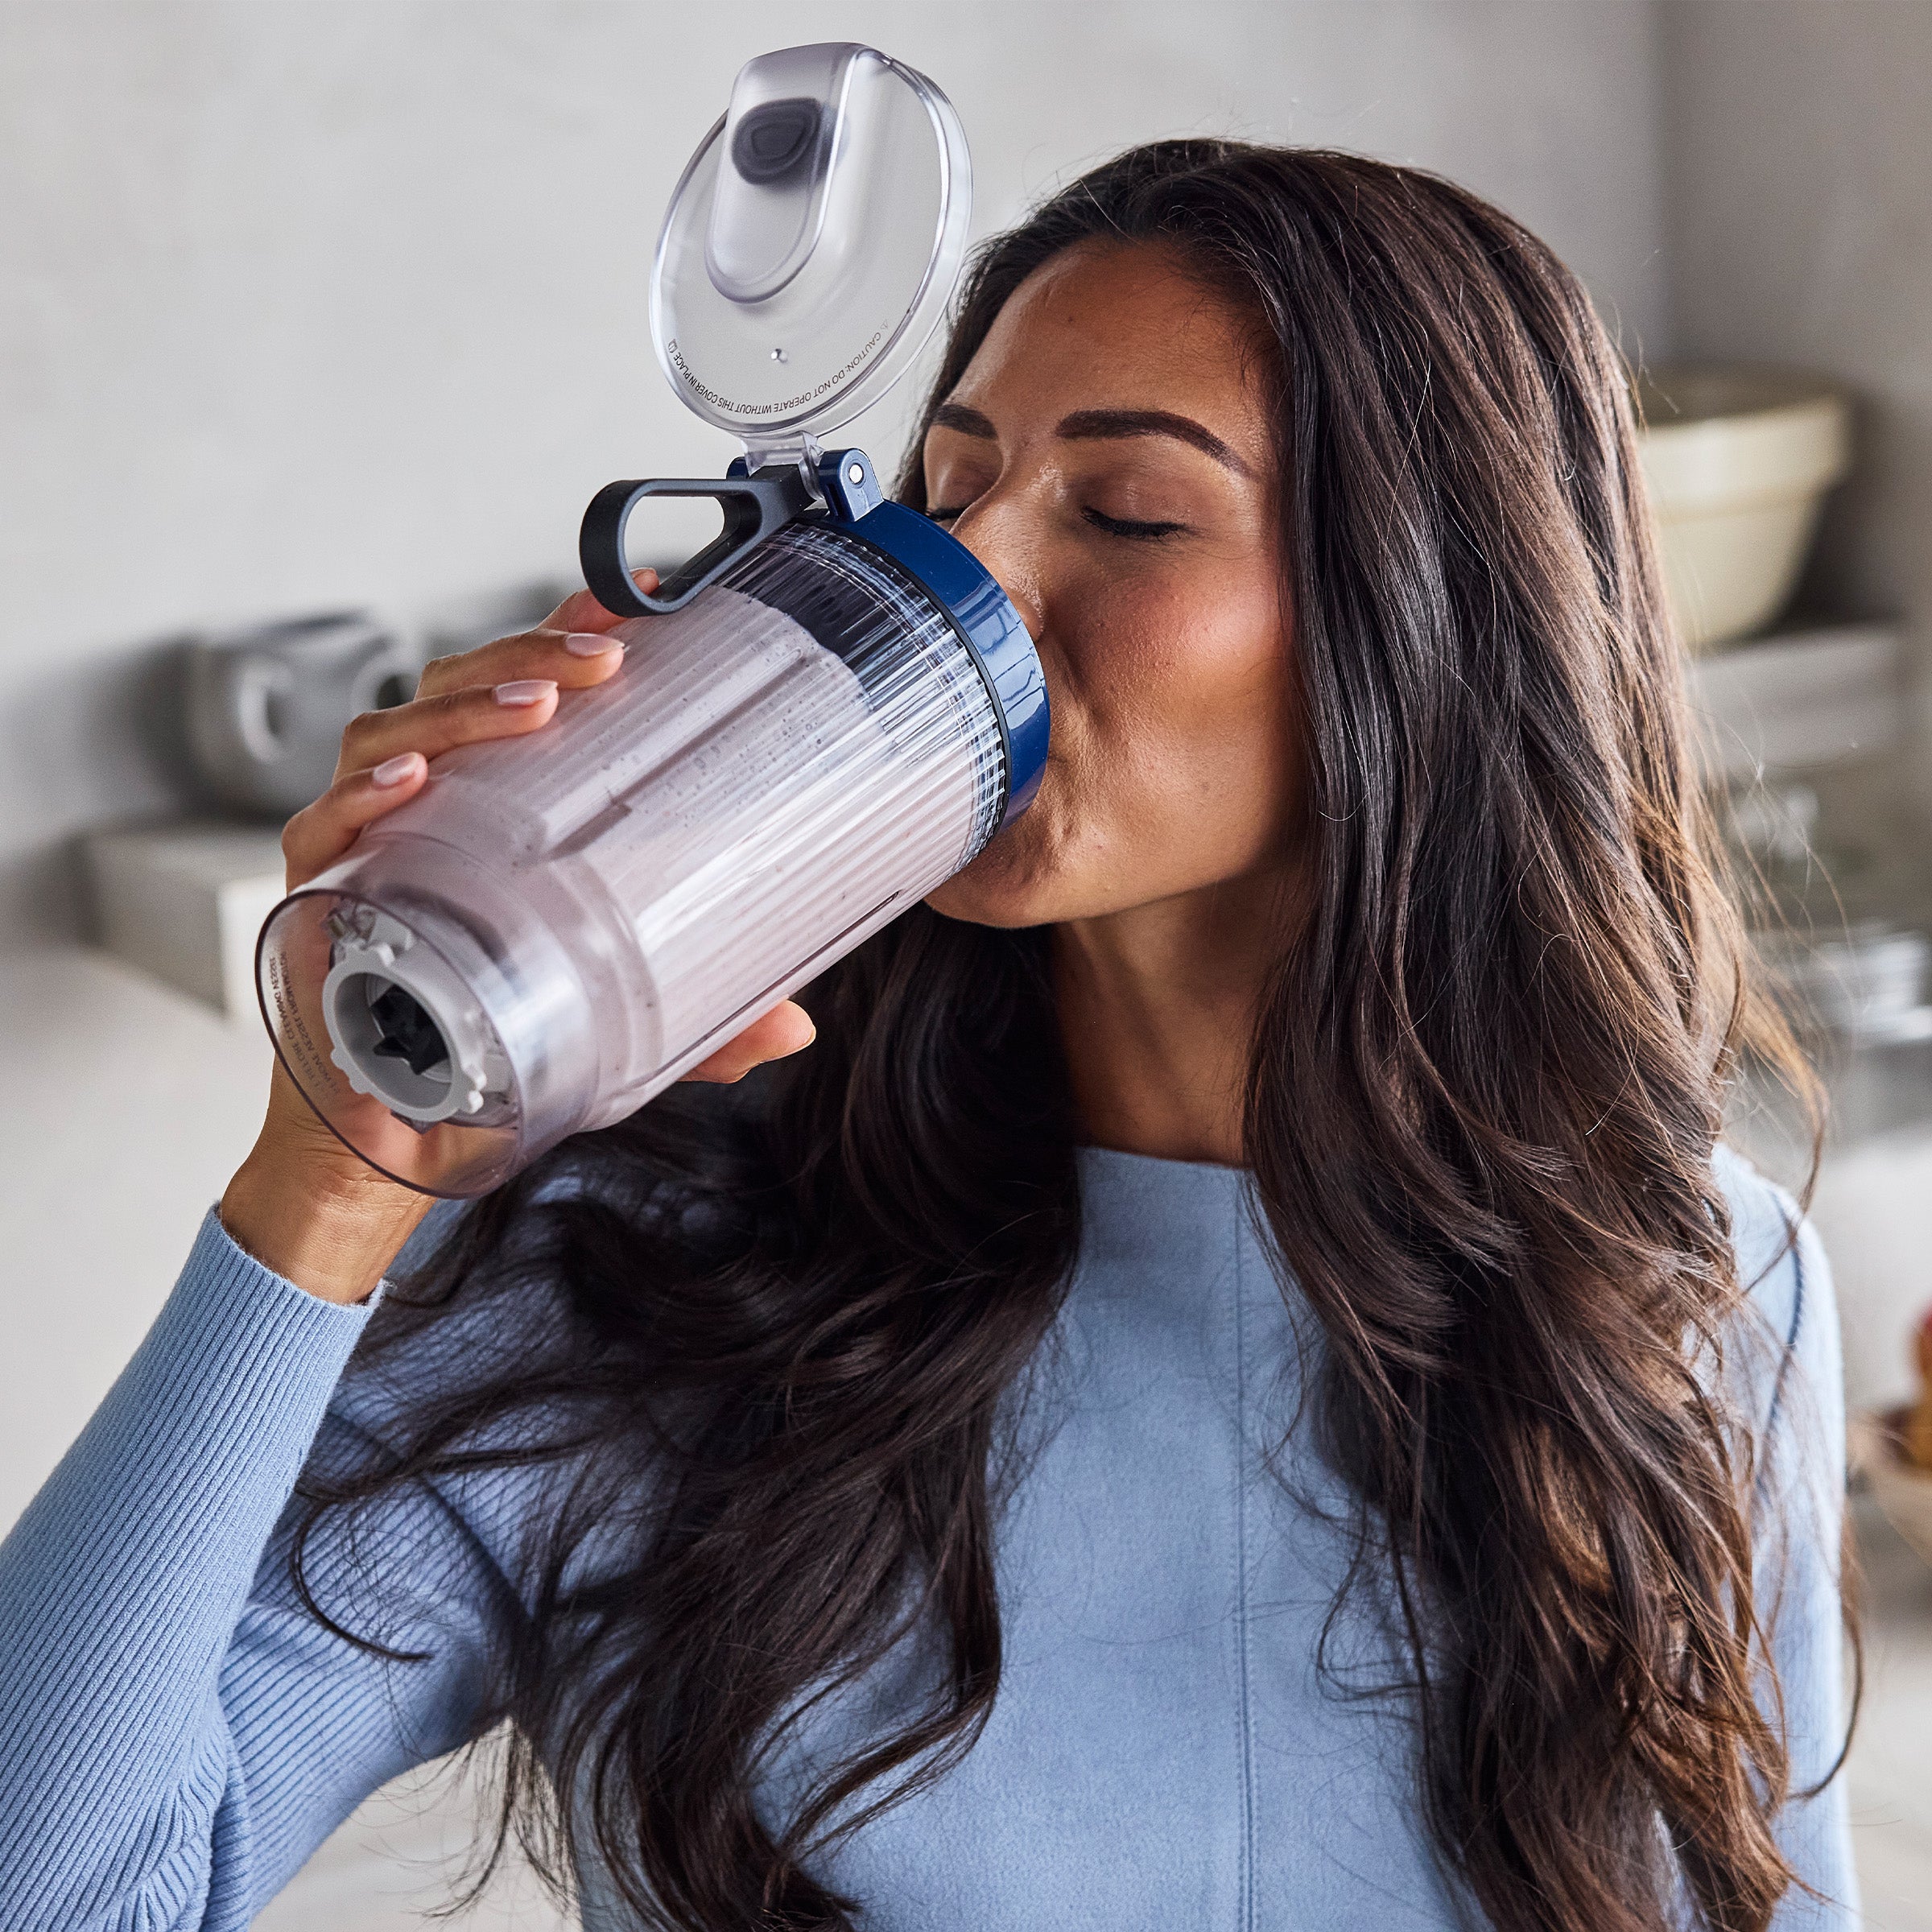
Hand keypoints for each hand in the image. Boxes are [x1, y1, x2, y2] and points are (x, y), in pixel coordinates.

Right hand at [221, 578, 814, 1303]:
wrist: (397, 1142)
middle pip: (460, 689)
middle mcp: (428, 809)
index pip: (527, 691)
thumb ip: (703, 1026)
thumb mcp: (620, 1032)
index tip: (637, 596)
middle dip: (528, 653)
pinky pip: (325, 830)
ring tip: (532, 706)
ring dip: (459, 710)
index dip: (568, 630)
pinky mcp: (318, 898)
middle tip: (605, 654)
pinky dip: (361, 799)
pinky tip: (411, 785)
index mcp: (495, 809)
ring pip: (392, 734)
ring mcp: (368, 846)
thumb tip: (797, 1026)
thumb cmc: (493, 1053)